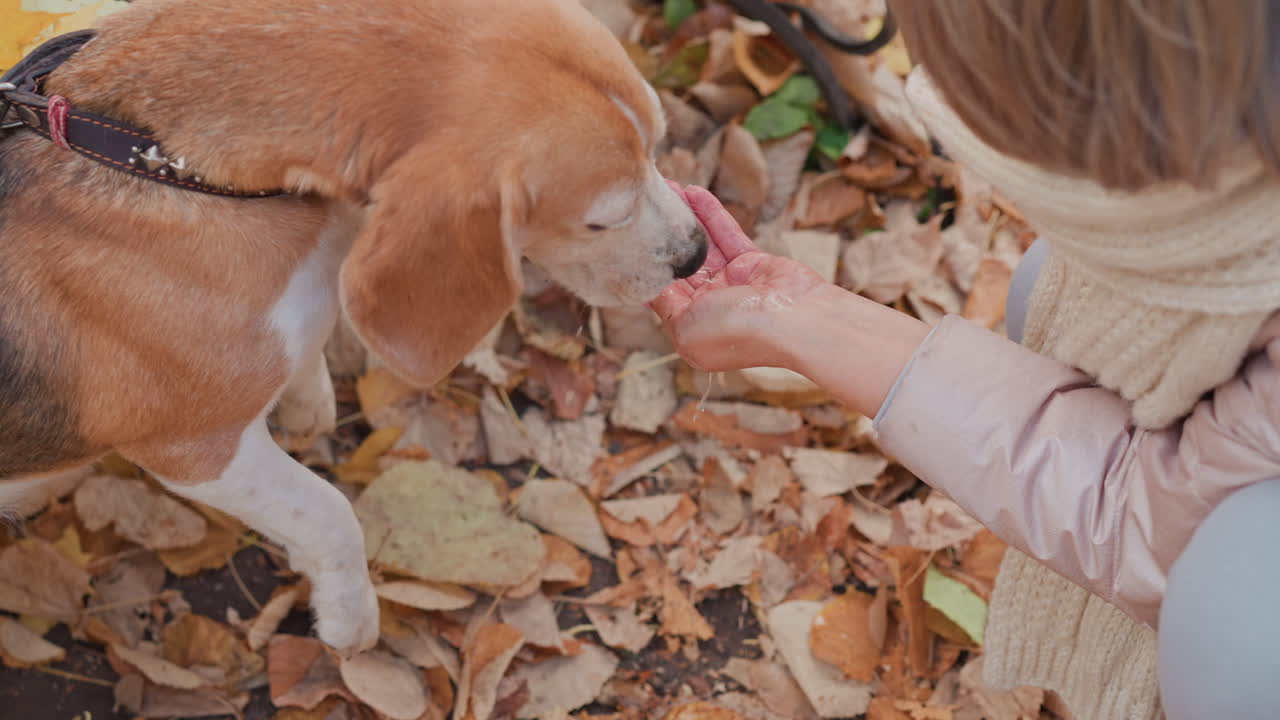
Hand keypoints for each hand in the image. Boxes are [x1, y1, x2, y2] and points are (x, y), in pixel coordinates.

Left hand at [650, 184, 829, 371]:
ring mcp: (733, 285)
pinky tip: (693, 193)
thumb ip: (664, 303)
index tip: (628, 239)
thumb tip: (648, 286)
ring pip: (702, 247)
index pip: (662, 294)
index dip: (646, 266)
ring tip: (666, 190)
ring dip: (685, 220)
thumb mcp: (684, 324)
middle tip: (645, 207)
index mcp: (691, 329)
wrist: (791, 321)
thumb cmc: (736, 330)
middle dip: (664, 238)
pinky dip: (710, 214)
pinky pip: (726, 235)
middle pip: (681, 266)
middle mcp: (711, 308)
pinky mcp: (753, 263)